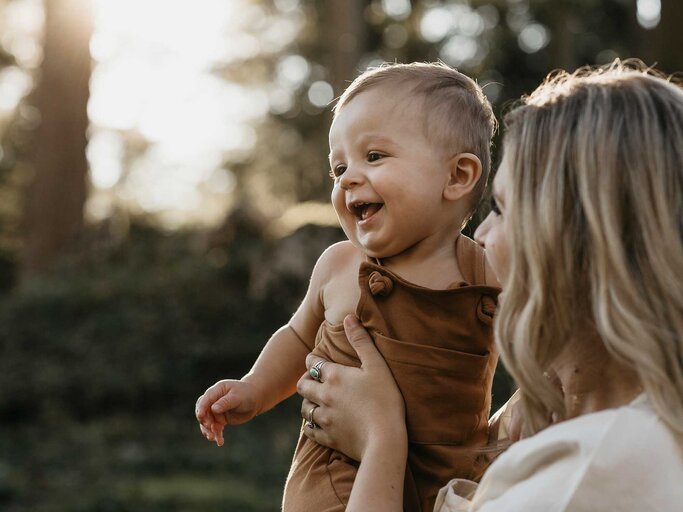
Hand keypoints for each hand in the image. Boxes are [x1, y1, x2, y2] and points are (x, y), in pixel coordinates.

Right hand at [195, 379, 262, 446]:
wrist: (255, 400)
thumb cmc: (246, 394)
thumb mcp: (237, 397)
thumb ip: (225, 402)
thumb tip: (213, 409)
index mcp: (217, 390)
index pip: (205, 399)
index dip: (201, 407)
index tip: (200, 416)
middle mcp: (214, 401)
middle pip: (203, 411)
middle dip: (204, 420)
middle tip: (211, 428)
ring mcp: (216, 411)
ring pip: (207, 422)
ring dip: (208, 430)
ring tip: (212, 438)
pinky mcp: (220, 420)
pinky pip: (215, 428)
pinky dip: (216, 435)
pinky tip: (220, 442)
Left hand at [296, 315, 406, 461]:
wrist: (384, 439)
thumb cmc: (385, 400)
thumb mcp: (377, 366)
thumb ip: (361, 341)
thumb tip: (349, 317)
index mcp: (334, 376)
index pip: (312, 363)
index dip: (313, 361)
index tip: (316, 361)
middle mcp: (324, 395)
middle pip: (302, 385)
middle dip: (306, 381)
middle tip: (313, 381)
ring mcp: (324, 418)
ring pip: (304, 408)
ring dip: (308, 402)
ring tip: (315, 401)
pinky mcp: (327, 437)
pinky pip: (310, 431)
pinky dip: (311, 426)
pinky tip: (317, 424)